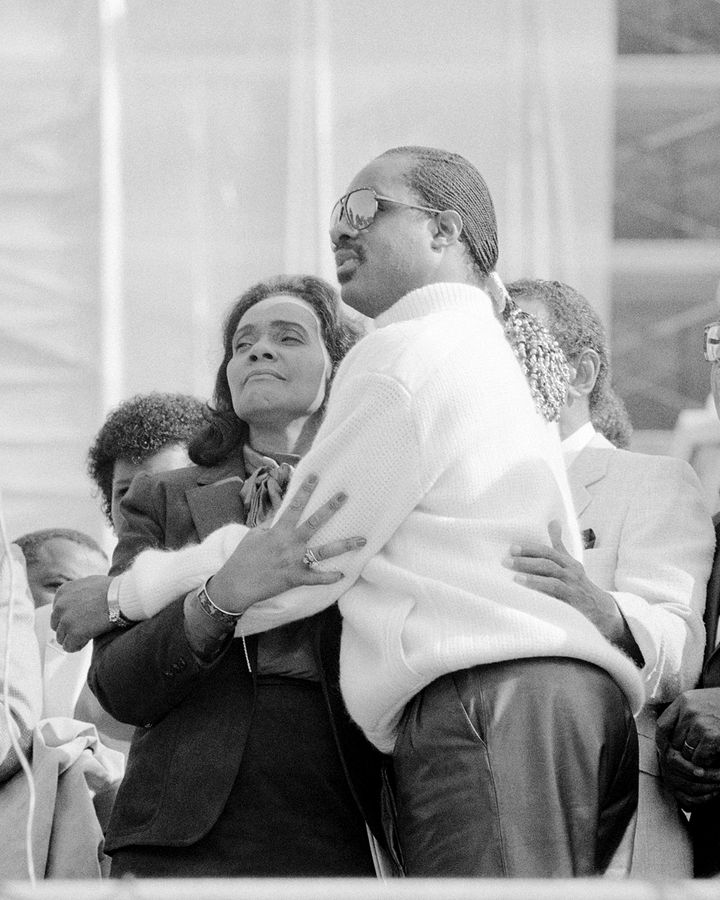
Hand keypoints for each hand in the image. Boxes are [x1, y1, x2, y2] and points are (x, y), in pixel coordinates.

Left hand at [51, 575, 113, 651]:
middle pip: (57, 625)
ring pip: (61, 637)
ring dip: (73, 638)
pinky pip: (69, 647)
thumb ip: (78, 593)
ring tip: (87, 634)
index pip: (57, 611)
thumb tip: (79, 600)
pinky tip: (87, 640)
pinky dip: (77, 646)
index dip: (69, 617)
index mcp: (63, 591)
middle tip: (83, 628)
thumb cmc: (113, 589)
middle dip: (69, 628)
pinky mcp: (74, 632)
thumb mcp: (89, 583)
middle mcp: (60, 605)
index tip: (79, 620)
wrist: (122, 596)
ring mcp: (66, 620)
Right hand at [207, 473, 365, 613]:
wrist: (237, 584)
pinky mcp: (296, 578)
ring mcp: (295, 561)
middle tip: (344, 496)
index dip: (305, 490)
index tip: (316, 476)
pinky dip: (329, 577)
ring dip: (344, 545)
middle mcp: (290, 544)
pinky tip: (343, 575)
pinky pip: (316, 578)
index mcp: (278, 531)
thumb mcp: (255, 535)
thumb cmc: (243, 558)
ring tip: (362, 540)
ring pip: (324, 551)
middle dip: (330, 508)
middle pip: (314, 523)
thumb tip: (279, 510)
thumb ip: (270, 523)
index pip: (294, 506)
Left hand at [506, 520, 642, 663]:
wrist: (602, 611)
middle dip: (527, 556)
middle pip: (548, 559)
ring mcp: (573, 584)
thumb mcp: (570, 565)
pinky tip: (525, 585)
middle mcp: (572, 570)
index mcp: (569, 562)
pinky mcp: (573, 597)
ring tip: (512, 571)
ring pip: (551, 572)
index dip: (530, 548)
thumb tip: (553, 521)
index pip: (548, 551)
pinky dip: (539, 585)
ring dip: (530, 570)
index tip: (512, 547)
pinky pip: (555, 589)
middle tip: (507, 557)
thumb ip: (559, 545)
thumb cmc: (580, 586)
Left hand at [656, 689, 719, 808]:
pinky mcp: (712, 736)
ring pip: (686, 752)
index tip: (666, 751)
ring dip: (695, 759)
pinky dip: (706, 762)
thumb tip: (667, 741)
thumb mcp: (701, 703)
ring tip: (707, 755)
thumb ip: (684, 715)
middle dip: (681, 754)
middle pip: (673, 741)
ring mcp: (700, 722)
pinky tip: (716, 756)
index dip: (662, 742)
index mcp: (684, 700)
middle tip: (692, 759)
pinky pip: (699, 758)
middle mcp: (688, 710)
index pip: (662, 725)